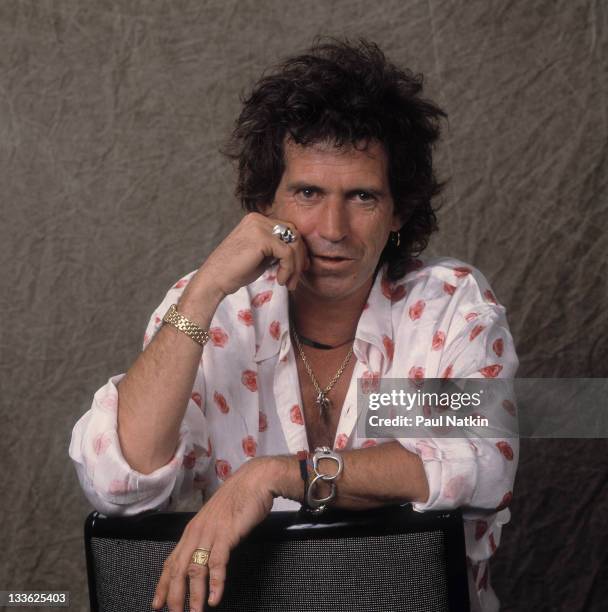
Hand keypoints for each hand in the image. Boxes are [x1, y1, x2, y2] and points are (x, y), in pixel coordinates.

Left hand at [151, 457, 279, 611]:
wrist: (255, 480)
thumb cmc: (240, 497)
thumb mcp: (218, 518)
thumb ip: (209, 535)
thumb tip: (206, 552)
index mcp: (193, 529)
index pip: (171, 560)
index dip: (163, 584)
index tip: (157, 602)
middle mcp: (197, 532)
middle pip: (178, 569)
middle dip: (174, 595)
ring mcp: (211, 533)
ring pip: (195, 569)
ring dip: (194, 595)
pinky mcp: (226, 534)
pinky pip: (217, 563)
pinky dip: (215, 583)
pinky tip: (215, 598)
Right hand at [194, 212, 310, 298]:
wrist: (215, 279)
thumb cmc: (236, 271)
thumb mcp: (261, 255)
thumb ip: (277, 249)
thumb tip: (301, 254)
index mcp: (257, 220)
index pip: (288, 230)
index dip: (297, 250)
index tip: (298, 270)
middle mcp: (258, 219)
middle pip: (294, 234)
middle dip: (299, 258)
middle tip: (295, 279)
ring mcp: (259, 226)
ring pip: (293, 244)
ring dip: (295, 267)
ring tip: (288, 283)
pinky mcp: (261, 239)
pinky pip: (287, 253)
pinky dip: (288, 269)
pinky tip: (280, 280)